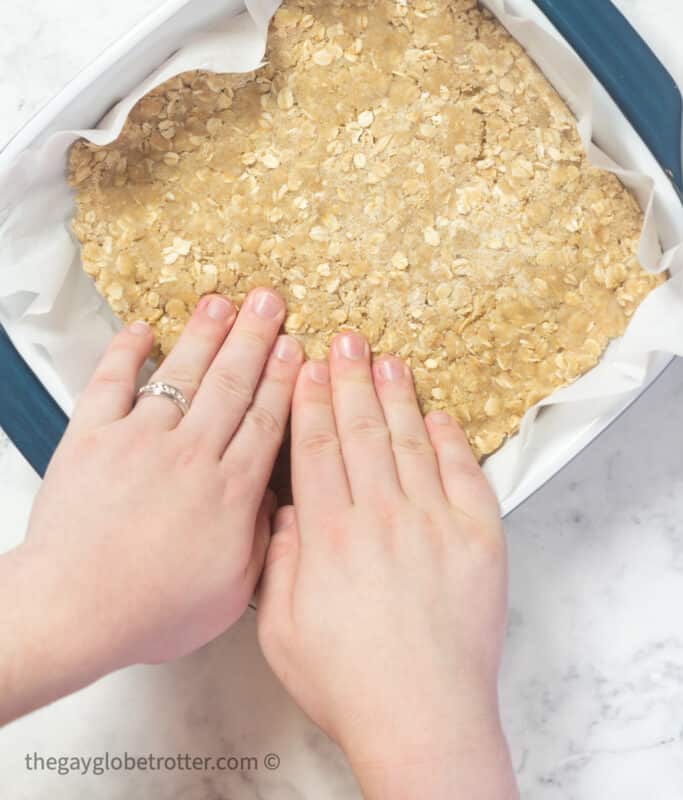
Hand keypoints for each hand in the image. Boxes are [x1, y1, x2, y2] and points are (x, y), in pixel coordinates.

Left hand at [1, 288, 301, 724]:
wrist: (73, 609)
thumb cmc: (148, 609)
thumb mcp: (231, 593)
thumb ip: (263, 542)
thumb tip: (278, 506)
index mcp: (228, 490)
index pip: (265, 420)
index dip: (282, 379)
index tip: (294, 348)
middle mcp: (190, 454)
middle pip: (231, 384)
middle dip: (254, 338)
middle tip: (269, 303)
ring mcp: (140, 440)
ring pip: (181, 374)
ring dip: (204, 334)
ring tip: (221, 303)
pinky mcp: (92, 437)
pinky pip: (112, 382)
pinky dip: (125, 352)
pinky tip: (141, 330)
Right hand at [257, 332, 517, 799]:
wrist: (423, 718)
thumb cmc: (349, 683)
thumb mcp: (279, 629)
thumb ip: (280, 561)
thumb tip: (289, 512)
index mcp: (328, 535)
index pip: (317, 447)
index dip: (312, 400)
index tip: (309, 367)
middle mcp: (380, 516)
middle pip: (361, 431)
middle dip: (351, 379)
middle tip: (347, 340)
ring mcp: (433, 522)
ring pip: (409, 441)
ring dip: (396, 396)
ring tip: (387, 360)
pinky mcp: (478, 538)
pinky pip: (464, 473)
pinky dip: (450, 439)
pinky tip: (438, 414)